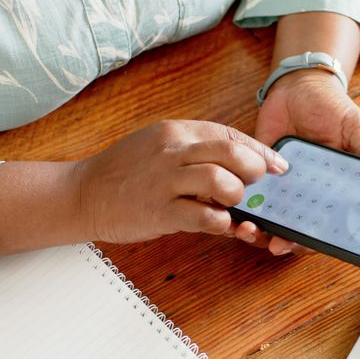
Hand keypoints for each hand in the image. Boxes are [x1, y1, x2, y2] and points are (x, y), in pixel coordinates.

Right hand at [75, 120, 287, 243]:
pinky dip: (221, 223)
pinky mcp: (159, 211)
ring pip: (220, 181)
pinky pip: (203, 217)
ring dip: (237, 197)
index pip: (229, 135)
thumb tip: (237, 168)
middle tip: (257, 186)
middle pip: (231, 153)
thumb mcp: (159, 148)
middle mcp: (172, 152)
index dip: (260, 152)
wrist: (82, 194)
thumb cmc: (124, 173)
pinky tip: (221, 225)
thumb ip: (195, 153)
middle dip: (255, 171)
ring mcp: (165, 181)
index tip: (278, 166)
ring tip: (233, 206)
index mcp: (176, 133)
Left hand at [239, 70, 359, 254]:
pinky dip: (241, 207)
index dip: (318, 240)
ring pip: (268, 218)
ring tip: (250, 230)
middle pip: (294, 228)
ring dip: (259, 230)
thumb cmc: (331, 107)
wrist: (298, 85)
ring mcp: (280, 186)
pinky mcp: (256, 173)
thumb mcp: (356, 127)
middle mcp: (305, 194)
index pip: (325, 224)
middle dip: (285, 241)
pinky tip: (237, 212)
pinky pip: (247, 196)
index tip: (310, 246)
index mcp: (332, 190)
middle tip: (277, 245)